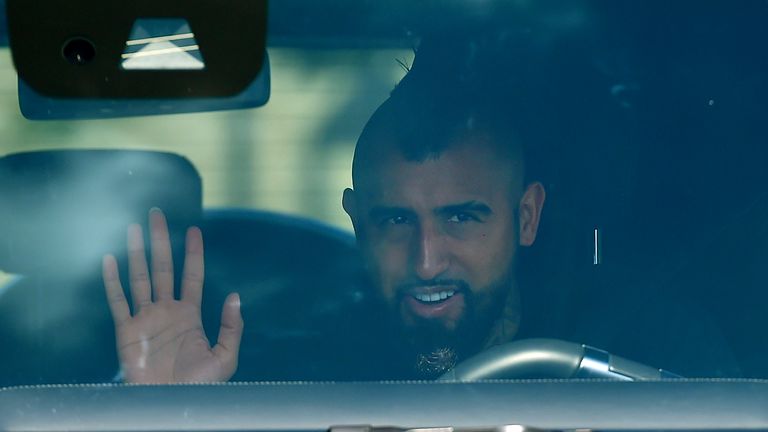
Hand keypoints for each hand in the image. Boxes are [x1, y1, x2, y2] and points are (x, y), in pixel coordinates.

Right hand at [102, 208, 242, 383]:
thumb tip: (236, 296)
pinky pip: (118, 301)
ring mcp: (145, 319)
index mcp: (190, 315)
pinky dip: (112, 281)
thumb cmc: (199, 387)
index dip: (193, 253)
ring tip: (133, 228)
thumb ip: (232, 328)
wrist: (169, 405)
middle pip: (163, 268)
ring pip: (140, 277)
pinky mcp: (126, 331)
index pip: (192, 276)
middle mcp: (166, 311)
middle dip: (160, 241)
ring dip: (135, 253)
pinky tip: (109, 259)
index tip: (195, 230)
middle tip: (156, 214)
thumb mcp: (225, 358)